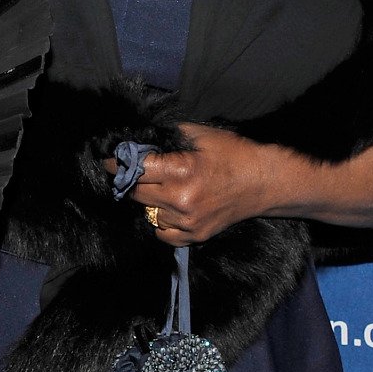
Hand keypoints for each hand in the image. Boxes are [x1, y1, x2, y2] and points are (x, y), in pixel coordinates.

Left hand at [122, 125, 280, 244]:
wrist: (264, 183)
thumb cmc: (234, 154)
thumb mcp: (201, 135)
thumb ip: (168, 136)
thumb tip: (140, 140)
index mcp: (182, 170)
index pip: (136, 168)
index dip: (119, 163)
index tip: (108, 161)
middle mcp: (181, 199)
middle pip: (137, 192)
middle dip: (131, 181)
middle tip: (131, 173)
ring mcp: (188, 222)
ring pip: (147, 213)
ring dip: (147, 201)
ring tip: (158, 189)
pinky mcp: (195, 236)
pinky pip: (161, 233)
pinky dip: (159, 221)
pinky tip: (167, 208)